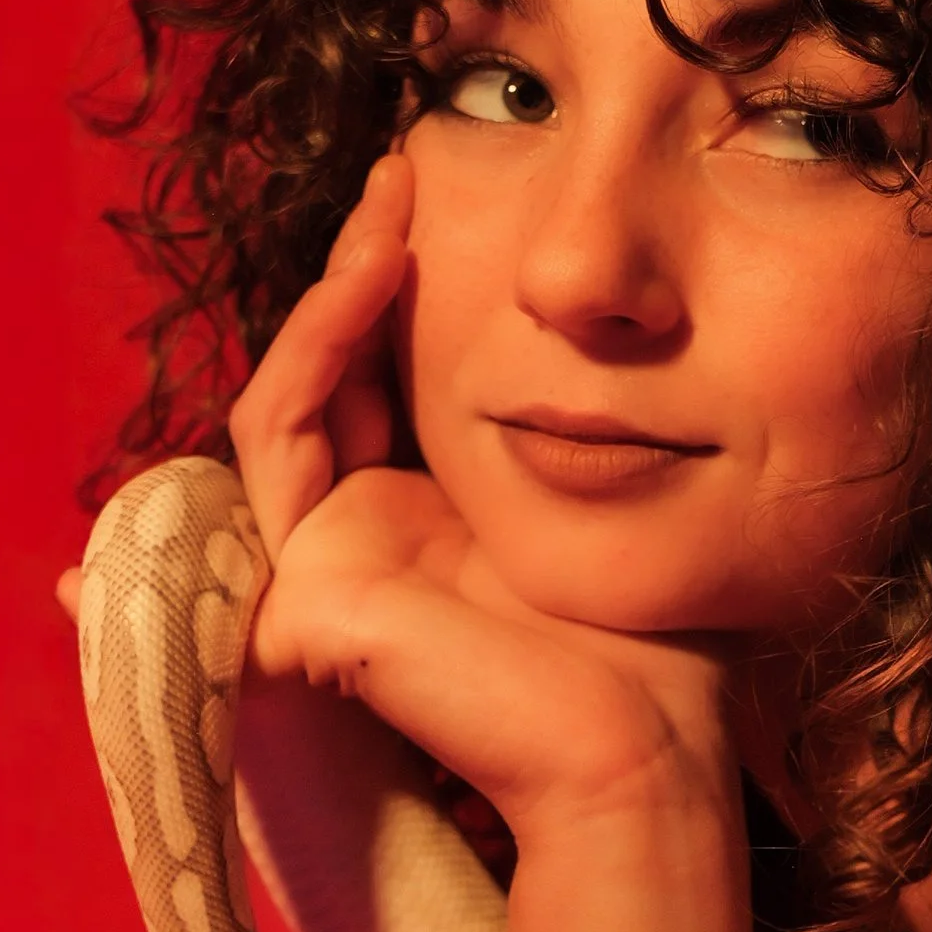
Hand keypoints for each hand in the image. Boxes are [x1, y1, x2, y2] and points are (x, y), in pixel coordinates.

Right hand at [218, 152, 736, 841]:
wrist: (630, 758)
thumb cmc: (654, 668)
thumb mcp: (621, 520)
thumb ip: (600, 452)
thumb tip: (643, 356)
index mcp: (430, 543)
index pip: (387, 397)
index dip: (402, 303)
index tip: (451, 203)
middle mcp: (365, 552)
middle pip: (333, 385)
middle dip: (363, 271)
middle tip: (407, 172)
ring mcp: (321, 572)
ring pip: (292, 398)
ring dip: (336, 289)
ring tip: (393, 200)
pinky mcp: (297, 587)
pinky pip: (277, 437)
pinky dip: (316, 342)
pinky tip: (373, 270)